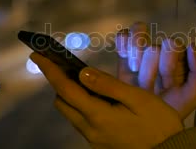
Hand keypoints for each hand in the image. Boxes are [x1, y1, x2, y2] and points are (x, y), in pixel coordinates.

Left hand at [31, 52, 183, 148]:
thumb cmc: (159, 124)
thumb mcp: (138, 98)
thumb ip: (108, 85)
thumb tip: (82, 72)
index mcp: (98, 116)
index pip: (65, 89)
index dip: (50, 70)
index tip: (36, 55)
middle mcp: (91, 131)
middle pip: (63, 103)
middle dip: (60, 83)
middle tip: (65, 65)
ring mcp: (95, 140)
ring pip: (72, 114)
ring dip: (73, 96)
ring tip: (87, 80)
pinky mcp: (101, 145)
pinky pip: (84, 123)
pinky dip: (85, 107)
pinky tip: (101, 99)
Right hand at [115, 22, 195, 119]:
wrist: (147, 126)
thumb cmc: (172, 110)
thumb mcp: (192, 95)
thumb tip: (191, 45)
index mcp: (179, 58)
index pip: (172, 45)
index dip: (167, 63)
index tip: (166, 83)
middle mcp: (161, 51)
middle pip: (153, 43)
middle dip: (150, 66)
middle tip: (148, 84)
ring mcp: (142, 51)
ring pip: (138, 32)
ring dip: (135, 51)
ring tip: (134, 69)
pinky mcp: (125, 55)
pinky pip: (122, 36)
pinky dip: (122, 42)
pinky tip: (124, 56)